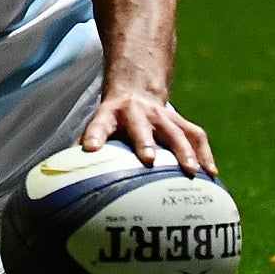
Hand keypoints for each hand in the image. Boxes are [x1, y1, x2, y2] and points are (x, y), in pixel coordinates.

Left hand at [80, 88, 215, 175]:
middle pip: (142, 127)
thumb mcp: (95, 128)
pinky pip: (196, 137)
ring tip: (192, 172)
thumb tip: (62, 182)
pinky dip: (204, 155)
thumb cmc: (112, 122)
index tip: (89, 149)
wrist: (136, 91)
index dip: (94, 135)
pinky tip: (211, 175)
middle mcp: (137, 113)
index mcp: (110, 115)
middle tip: (149, 159)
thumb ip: (83, 150)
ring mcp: (162, 116)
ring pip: (175, 131)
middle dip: (145, 142)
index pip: (99, 125)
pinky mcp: (181, 122)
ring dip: (184, 151)